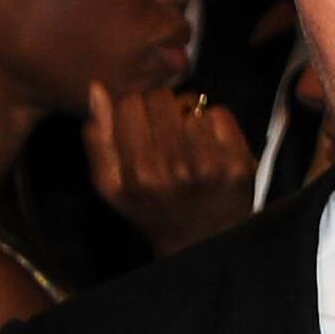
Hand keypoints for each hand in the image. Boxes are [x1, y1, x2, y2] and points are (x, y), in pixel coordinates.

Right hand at [85, 80, 255, 257]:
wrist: (199, 243)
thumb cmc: (152, 208)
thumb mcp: (111, 186)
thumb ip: (97, 139)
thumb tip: (97, 90)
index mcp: (140, 172)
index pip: (130, 102)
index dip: (134, 109)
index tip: (140, 125)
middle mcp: (175, 168)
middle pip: (161, 98)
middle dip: (160, 109)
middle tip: (165, 132)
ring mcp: (210, 166)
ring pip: (190, 104)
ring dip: (187, 116)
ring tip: (186, 142)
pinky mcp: (237, 164)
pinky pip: (219, 113)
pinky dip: (213, 122)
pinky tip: (208, 145)